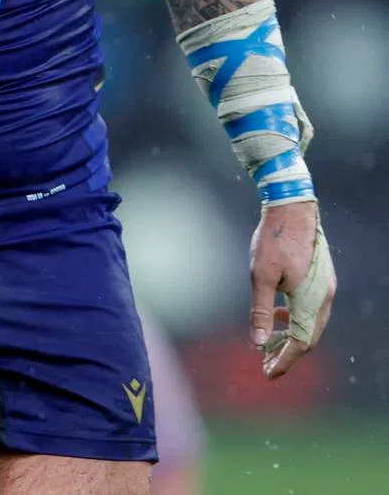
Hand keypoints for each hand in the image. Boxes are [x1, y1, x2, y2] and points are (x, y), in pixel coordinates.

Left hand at [249, 201, 335, 378]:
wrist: (292, 207)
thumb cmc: (274, 240)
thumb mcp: (260, 276)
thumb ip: (261, 311)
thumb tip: (258, 343)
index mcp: (311, 302)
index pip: (301, 344)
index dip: (284, 361)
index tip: (267, 374)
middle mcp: (324, 299)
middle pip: (308, 337)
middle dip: (287, 353)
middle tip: (265, 364)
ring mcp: (325, 287)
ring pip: (310, 322)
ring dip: (291, 335)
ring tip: (269, 341)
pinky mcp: (320, 277)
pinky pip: (311, 307)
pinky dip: (295, 317)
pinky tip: (278, 311)